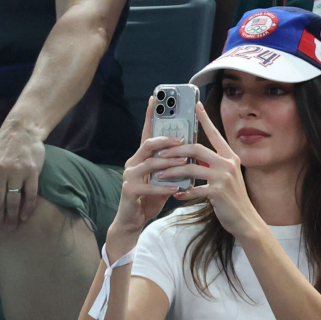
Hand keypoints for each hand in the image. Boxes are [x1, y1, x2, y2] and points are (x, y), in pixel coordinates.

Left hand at [0, 121, 45, 233]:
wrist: (21, 131)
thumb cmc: (1, 147)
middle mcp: (0, 171)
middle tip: (0, 232)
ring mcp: (17, 172)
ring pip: (13, 200)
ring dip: (12, 217)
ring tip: (11, 228)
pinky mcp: (32, 172)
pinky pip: (30, 194)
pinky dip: (28, 207)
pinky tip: (24, 217)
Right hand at [108, 97, 185, 250]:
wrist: (133, 221)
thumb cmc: (149, 199)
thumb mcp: (164, 180)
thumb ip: (173, 168)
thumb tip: (192, 157)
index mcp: (141, 157)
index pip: (147, 132)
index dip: (150, 115)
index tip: (155, 98)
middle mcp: (133, 162)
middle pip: (149, 144)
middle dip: (167, 140)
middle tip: (184, 140)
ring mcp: (129, 175)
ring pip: (150, 163)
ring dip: (169, 163)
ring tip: (185, 164)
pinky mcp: (128, 190)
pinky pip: (148, 186)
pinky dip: (163, 187)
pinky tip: (176, 188)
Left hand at [157, 102, 258, 236]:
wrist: (244, 219)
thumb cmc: (232, 199)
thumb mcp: (226, 177)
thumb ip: (213, 165)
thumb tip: (193, 158)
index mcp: (230, 156)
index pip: (214, 134)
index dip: (205, 120)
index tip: (196, 106)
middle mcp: (228, 163)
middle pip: (196, 148)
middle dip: (176, 150)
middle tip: (161, 154)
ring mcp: (223, 178)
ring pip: (191, 168)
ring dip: (173, 171)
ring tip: (161, 175)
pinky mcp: (218, 192)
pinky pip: (194, 189)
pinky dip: (183, 192)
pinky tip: (176, 195)